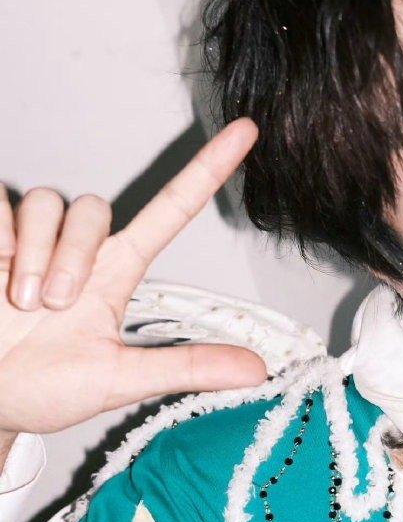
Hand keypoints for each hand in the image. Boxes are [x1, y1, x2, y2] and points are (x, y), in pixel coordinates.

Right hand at [0, 119, 268, 437]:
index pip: (172, 210)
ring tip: (20, 302)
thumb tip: (259, 370)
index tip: (246, 132)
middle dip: (73, 254)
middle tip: (53, 304)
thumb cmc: (47, 389)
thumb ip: (184, 368)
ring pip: (46, 203)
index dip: (207, 171)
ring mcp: (29, 242)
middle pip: (92, 208)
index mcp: (115, 275)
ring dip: (35, 254)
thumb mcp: (119, 380)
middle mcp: (76, 250)